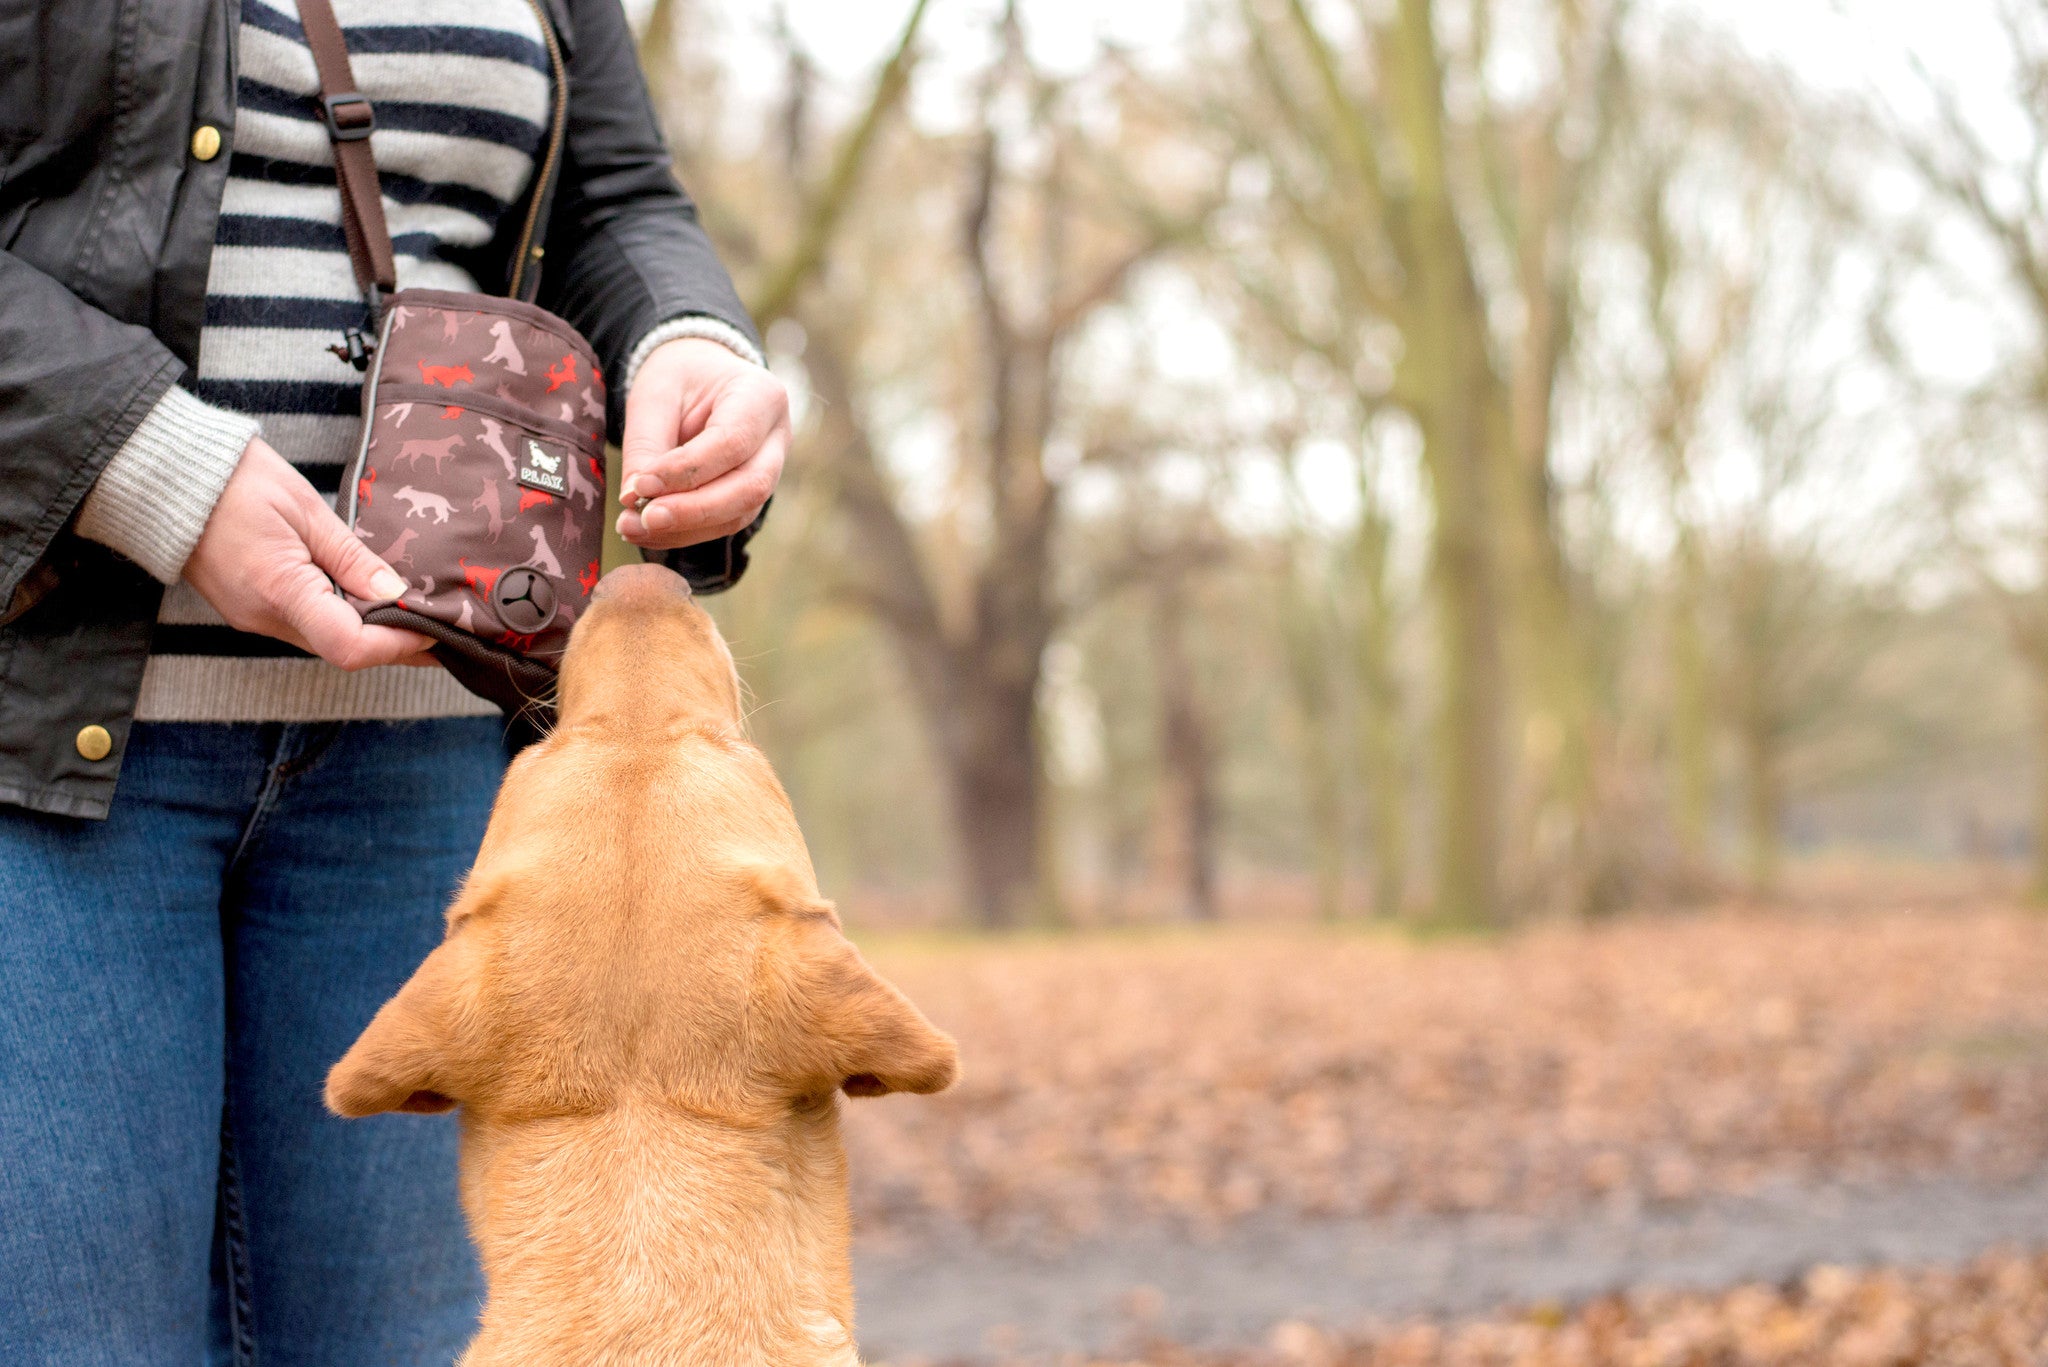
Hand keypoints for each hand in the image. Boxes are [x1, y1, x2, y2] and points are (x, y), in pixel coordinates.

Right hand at [183, 437, 435, 669]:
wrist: (166, 474)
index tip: (438, 630)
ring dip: (370, 633)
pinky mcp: (247, 608)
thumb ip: (351, 558)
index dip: (400, 645)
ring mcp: (251, 617)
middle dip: (395, 643)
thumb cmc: (236, 480)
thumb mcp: (306, 510)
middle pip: (343, 650)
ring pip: (325, 641)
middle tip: (440, 626)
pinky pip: (305, 626)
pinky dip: (341, 619)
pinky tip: (368, 601)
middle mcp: (262, 616)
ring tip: (414, 612)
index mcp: (279, 591)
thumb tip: (397, 594)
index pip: (351, 646)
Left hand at [616, 337, 788, 550]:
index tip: (640, 485)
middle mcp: (777, 436)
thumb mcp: (655, 397)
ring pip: (740, 513)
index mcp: (762, 396)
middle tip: (644, 519)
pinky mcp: (752, 494)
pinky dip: (686, 531)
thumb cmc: (679, 378)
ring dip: (686, 528)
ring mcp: (772, 469)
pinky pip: (725, 522)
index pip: (732, 442)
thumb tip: (633, 501)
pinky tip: (649, 530)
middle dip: (694, 510)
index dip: (686, 470)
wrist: (700, 376)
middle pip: (749, 487)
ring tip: (634, 527)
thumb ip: (646, 447)